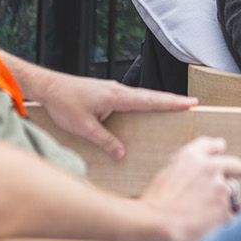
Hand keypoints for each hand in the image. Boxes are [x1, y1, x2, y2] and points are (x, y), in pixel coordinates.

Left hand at [35, 72, 197, 159]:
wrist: (47, 86)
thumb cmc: (63, 103)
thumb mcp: (84, 127)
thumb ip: (105, 140)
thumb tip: (122, 153)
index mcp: (116, 97)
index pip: (150, 100)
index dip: (171, 103)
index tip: (190, 103)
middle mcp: (118, 91)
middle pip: (151, 96)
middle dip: (172, 101)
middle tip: (192, 104)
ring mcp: (112, 90)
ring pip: (141, 97)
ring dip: (158, 101)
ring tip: (175, 107)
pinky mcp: (106, 93)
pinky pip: (131, 99)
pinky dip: (144, 102)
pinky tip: (146, 109)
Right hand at [140, 136, 240, 240]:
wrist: (156, 223)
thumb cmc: (155, 204)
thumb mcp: (166, 175)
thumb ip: (186, 169)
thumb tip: (199, 174)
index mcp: (191, 157)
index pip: (210, 145)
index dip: (216, 147)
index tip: (221, 147)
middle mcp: (210, 168)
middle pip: (234, 165)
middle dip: (240, 169)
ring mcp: (220, 188)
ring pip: (230, 194)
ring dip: (222, 202)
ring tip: (201, 214)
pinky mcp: (225, 208)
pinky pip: (231, 215)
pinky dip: (223, 221)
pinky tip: (207, 226)